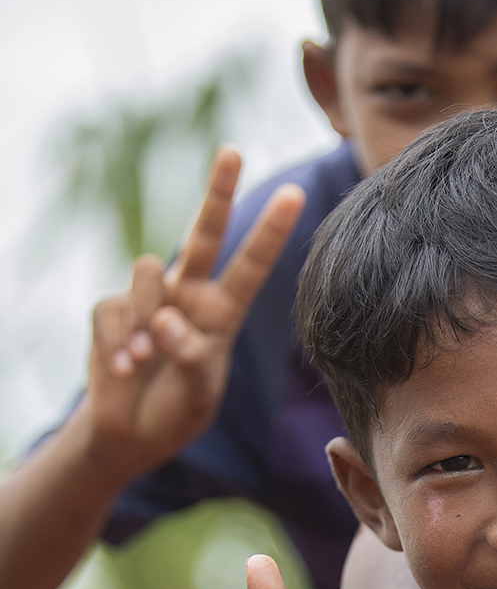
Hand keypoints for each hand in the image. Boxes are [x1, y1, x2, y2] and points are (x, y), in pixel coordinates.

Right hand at [85, 147, 304, 473]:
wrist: (131, 436)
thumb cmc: (176, 412)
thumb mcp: (198, 392)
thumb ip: (191, 356)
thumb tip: (165, 318)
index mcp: (222, 313)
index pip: (251, 266)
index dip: (270, 232)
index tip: (294, 195)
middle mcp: (188, 295)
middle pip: (204, 234)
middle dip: (217, 193)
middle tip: (233, 152)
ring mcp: (149, 299)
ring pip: (148, 271)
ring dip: (145, 317)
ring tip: (144, 359)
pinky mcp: (111, 310)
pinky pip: (113, 311)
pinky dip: (118, 344)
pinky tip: (123, 369)